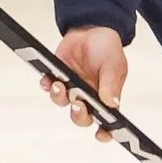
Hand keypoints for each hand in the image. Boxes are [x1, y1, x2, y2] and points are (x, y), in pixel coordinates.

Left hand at [40, 25, 127, 140]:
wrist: (91, 27)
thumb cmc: (107, 48)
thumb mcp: (114, 64)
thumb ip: (111, 83)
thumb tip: (111, 103)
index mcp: (106, 97)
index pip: (106, 121)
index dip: (104, 132)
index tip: (102, 135)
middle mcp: (88, 96)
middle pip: (81, 117)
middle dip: (79, 114)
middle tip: (78, 104)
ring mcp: (72, 87)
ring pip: (63, 102)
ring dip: (60, 98)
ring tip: (60, 85)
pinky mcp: (58, 75)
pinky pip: (49, 86)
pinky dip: (47, 85)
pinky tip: (48, 80)